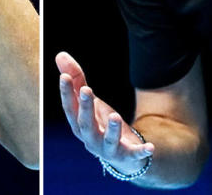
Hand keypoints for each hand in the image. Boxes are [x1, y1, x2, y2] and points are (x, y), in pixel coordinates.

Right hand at [56, 51, 154, 174]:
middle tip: (86, 90)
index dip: (66, 93)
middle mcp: (90, 139)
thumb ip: (77, 80)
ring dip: (111, 130)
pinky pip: (134, 154)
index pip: (70, 109)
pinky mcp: (127, 156)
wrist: (121, 155)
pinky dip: (141, 152)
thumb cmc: (100, 124)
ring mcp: (109, 149)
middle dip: (85, 108)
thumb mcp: (89, 102)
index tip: (64, 76)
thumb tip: (60, 55)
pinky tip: (151, 147)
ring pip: (108, 140)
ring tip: (115, 116)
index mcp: (79, 125)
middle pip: (86, 124)